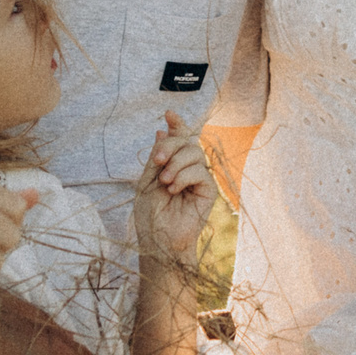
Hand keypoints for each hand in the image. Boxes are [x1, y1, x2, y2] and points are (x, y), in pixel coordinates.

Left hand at [134, 110, 216, 263]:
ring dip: (176, 163)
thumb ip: (156, 157)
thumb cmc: (150, 216)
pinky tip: (174, 190)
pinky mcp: (208, 191)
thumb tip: (163, 131)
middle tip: (157, 160)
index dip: (176, 124)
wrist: (159, 241)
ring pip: (195, 153)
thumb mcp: (147, 181)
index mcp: (171, 165)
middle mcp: (187, 169)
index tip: (168, 113)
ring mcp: (199, 179)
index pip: (178, 139)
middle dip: (170, 145)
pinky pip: (200, 171)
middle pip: (187, 141)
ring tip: (165, 181)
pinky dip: (184, 177)